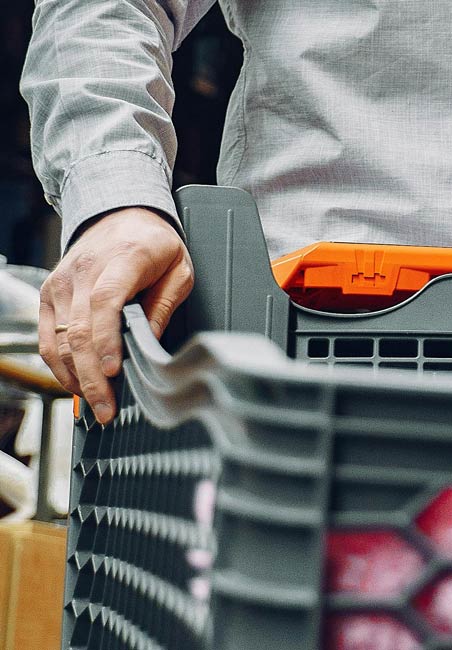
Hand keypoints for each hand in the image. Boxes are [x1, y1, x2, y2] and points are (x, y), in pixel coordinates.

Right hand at [40, 207, 192, 424]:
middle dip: (91, 376)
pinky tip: (77, 384)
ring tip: (96, 404)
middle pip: (79, 329)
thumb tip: (150, 343)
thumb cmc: (155, 244)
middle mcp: (83, 272)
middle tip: (107, 409)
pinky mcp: (49, 294)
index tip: (111, 372)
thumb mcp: (179, 269)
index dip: (106, 341)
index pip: (105, 303)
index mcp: (121, 260)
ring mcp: (61, 284)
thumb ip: (164, 305)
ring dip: (75, 376)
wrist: (120, 214)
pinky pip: (48, 336)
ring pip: (59, 338)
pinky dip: (59, 364)